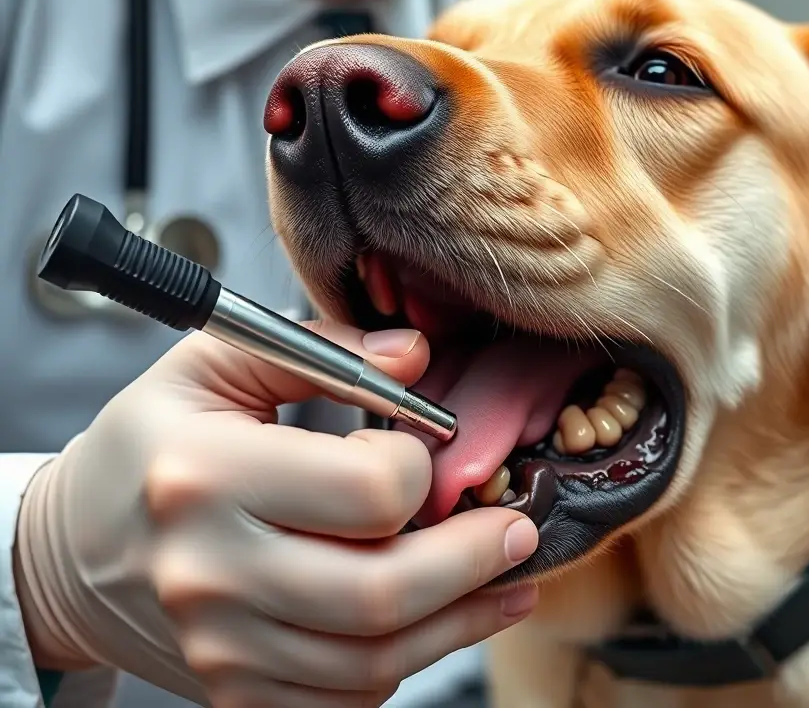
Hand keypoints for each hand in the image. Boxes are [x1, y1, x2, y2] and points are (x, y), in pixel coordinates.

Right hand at [14, 323, 538, 707]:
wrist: (75, 547)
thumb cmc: (154, 443)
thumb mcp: (214, 365)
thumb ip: (320, 352)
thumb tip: (416, 357)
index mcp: (203, 478)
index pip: (367, 492)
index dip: (424, 468)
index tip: (430, 448)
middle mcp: (207, 574)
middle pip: (381, 592)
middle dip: (474, 561)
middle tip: (517, 530)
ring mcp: (219, 648)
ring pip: (375, 660)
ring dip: (461, 620)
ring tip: (506, 581)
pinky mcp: (233, 692)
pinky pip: (346, 698)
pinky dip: (409, 662)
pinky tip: (444, 621)